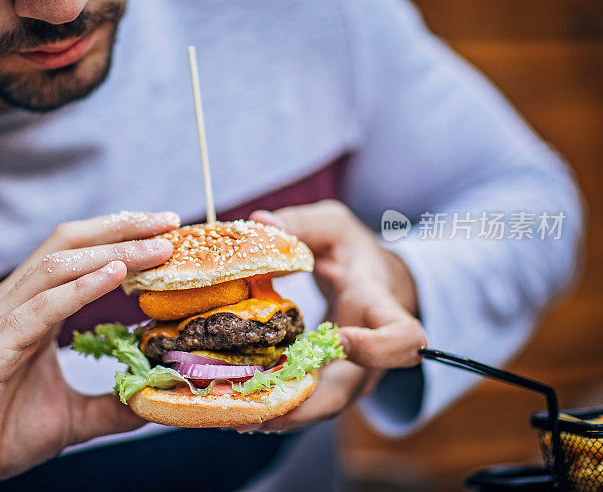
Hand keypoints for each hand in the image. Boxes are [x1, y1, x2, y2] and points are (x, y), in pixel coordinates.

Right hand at [0, 211, 178, 490]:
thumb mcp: (71, 415)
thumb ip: (111, 403)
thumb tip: (153, 399)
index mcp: (32, 307)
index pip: (79, 254)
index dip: (121, 237)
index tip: (166, 232)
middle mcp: (15, 302)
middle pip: (70, 243)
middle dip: (122, 229)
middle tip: (168, 223)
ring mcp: (1, 320)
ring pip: (58, 265)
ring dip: (113, 252)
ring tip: (156, 248)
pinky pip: (41, 307)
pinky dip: (80, 287)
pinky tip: (115, 274)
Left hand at [239, 201, 426, 431]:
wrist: (374, 286)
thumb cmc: (355, 254)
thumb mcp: (334, 226)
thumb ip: (301, 223)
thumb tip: (261, 222)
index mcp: (378, 308)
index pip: (402, 337)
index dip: (379, 346)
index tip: (343, 339)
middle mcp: (368, 353)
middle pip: (348, 392)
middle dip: (303, 407)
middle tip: (258, 413)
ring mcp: (347, 374)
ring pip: (319, 407)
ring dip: (279, 414)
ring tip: (235, 415)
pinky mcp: (324, 382)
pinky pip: (304, 402)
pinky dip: (273, 407)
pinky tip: (236, 406)